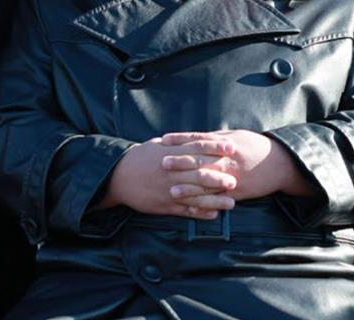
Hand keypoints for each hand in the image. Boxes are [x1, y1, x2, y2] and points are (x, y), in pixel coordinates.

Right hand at [100, 137, 237, 218]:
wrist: (118, 176)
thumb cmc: (139, 158)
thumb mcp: (157, 146)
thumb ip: (177, 145)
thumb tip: (196, 140)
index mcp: (170, 154)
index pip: (197, 149)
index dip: (215, 149)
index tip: (231, 148)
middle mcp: (171, 172)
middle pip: (199, 174)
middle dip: (218, 177)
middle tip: (236, 179)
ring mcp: (168, 190)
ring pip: (195, 195)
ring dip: (214, 200)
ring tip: (231, 203)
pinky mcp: (164, 205)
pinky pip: (185, 210)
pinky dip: (200, 213)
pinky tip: (213, 214)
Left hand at [163, 130, 313, 199]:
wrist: (280, 164)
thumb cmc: (256, 146)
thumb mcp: (235, 136)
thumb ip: (215, 138)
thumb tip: (196, 138)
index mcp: (225, 144)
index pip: (198, 140)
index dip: (180, 140)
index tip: (164, 139)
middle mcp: (227, 161)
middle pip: (200, 161)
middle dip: (180, 163)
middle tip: (162, 163)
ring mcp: (232, 178)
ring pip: (207, 184)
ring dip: (189, 188)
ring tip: (172, 190)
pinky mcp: (237, 193)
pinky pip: (218, 200)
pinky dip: (205, 204)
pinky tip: (192, 207)